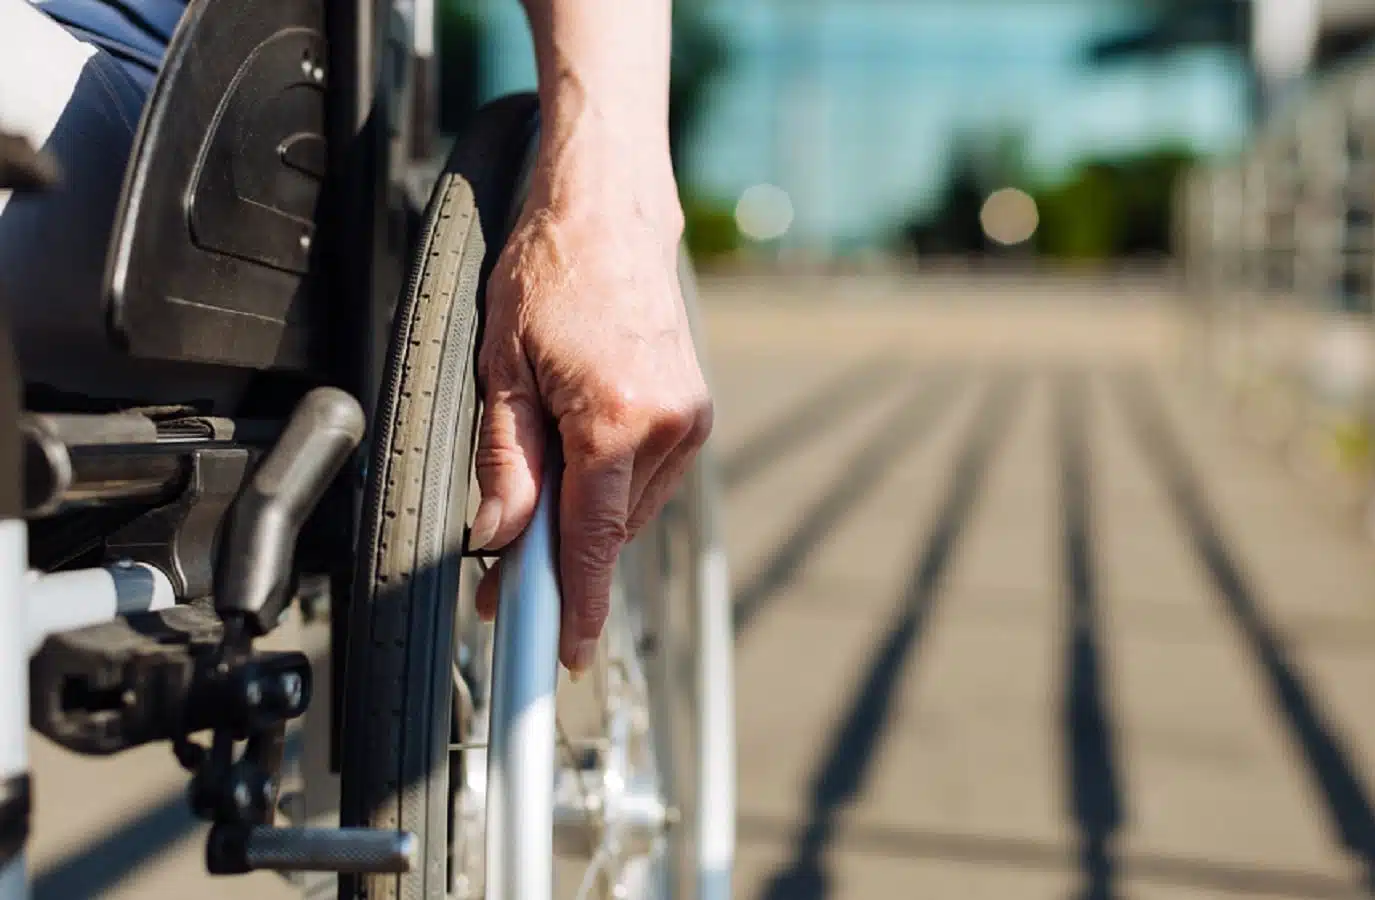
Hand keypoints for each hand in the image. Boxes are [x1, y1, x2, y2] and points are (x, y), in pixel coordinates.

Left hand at [469, 147, 710, 675]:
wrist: (610, 211)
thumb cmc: (550, 271)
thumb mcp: (503, 366)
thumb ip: (505, 460)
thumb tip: (498, 534)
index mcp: (615, 418)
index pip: (593, 539)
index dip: (578, 605)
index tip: (568, 654)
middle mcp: (666, 425)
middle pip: (609, 529)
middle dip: (560, 560)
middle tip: (501, 578)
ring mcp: (689, 418)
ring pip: (630, 508)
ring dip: (586, 519)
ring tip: (537, 489)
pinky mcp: (694, 410)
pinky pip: (648, 477)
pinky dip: (611, 488)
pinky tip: (579, 462)